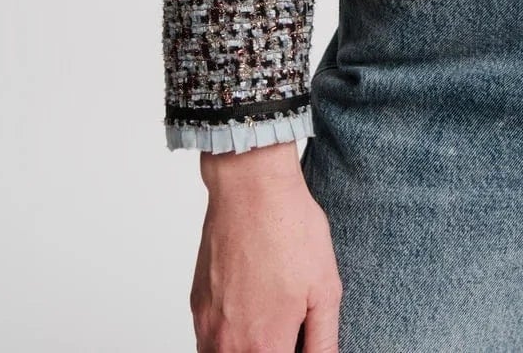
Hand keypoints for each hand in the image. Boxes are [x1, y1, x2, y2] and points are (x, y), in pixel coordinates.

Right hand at [192, 143, 341, 350]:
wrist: (250, 186)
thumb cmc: (289, 229)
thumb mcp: (325, 288)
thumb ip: (323, 341)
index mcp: (263, 346)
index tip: (298, 341)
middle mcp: (227, 344)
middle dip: (270, 349)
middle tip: (288, 329)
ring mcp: (206, 325)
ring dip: (247, 348)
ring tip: (270, 318)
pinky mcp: (197, 305)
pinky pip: (208, 340)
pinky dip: (228, 336)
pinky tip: (251, 308)